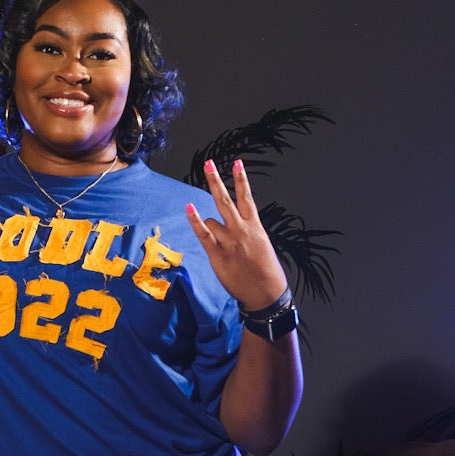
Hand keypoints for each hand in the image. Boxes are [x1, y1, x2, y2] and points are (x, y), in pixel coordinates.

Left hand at [185, 159, 288, 312]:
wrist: (266, 293)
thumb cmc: (266, 272)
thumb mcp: (261, 246)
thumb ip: (248, 233)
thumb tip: (234, 228)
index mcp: (255, 227)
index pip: (247, 197)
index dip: (242, 179)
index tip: (237, 162)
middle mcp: (241, 230)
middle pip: (225, 200)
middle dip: (216, 180)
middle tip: (209, 163)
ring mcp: (229, 241)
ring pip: (212, 221)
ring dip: (211, 227)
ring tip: (222, 243)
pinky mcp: (218, 254)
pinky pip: (204, 234)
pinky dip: (196, 220)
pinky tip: (188, 208)